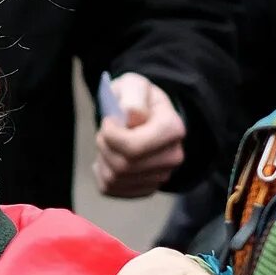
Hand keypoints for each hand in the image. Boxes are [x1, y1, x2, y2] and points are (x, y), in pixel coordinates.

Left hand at [92, 73, 186, 198]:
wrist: (143, 116)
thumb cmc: (136, 99)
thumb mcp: (133, 85)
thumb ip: (133, 97)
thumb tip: (133, 118)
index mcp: (173, 129)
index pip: (134, 148)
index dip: (111, 135)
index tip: (108, 121)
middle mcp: (173, 157)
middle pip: (123, 166)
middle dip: (104, 146)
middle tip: (105, 131)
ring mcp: (161, 176)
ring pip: (115, 179)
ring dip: (102, 158)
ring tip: (108, 142)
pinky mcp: (146, 189)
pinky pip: (111, 189)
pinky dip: (102, 173)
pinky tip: (108, 157)